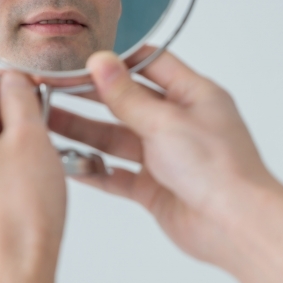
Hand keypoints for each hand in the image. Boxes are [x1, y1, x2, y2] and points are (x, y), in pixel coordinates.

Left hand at [0, 71, 66, 282]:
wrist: (16, 273)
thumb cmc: (22, 213)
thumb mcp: (31, 138)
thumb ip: (20, 99)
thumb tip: (14, 82)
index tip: (19, 86)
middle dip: (0, 109)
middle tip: (35, 115)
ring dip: (0, 137)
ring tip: (36, 149)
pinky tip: (25, 177)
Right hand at [50, 49, 282, 282]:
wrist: (235, 225)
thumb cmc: (217, 167)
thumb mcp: (166, 122)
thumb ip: (128, 96)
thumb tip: (101, 63)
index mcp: (193, 96)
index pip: (151, 65)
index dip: (116, 60)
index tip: (80, 57)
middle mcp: (179, 124)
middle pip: (127, 103)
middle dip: (90, 96)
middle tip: (51, 88)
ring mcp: (166, 157)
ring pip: (117, 139)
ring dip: (85, 132)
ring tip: (47, 121)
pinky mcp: (155, 188)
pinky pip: (118, 174)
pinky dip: (94, 169)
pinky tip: (66, 161)